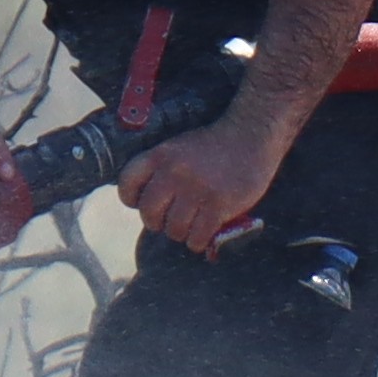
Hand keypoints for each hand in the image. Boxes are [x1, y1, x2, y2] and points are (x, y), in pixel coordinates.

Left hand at [114, 115, 285, 256]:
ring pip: (174, 230)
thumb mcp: (178, 147)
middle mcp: (173, 172)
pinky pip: (197, 237)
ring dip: (182, 234)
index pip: (127, 185)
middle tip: (170, 221)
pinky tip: (205, 235)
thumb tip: (145, 204)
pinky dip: (198, 242)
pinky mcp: (218, 205)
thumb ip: (161, 170)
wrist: (251, 134)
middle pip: (149, 214)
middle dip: (158, 223)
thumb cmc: (213, 145)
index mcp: (160, 155)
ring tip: (192, 227)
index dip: (132, 200)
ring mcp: (196, 189)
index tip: (143, 204)